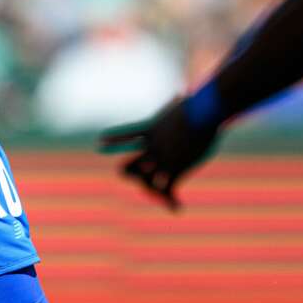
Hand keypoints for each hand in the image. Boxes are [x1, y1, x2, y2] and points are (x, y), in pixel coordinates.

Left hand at [97, 99, 218, 210]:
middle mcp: (150, 147)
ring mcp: (160, 159)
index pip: (126, 134)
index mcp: (151, 128)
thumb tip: (182, 94)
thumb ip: (179, 104)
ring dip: (154, 192)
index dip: (113, 139)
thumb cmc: (199, 105)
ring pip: (145, 183)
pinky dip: (171, 201)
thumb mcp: (185, 105)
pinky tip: (178, 207)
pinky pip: (167, 190)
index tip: (100, 142)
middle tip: (141, 180)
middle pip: (127, 168)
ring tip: (165, 199)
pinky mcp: (174, 168)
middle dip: (133, 174)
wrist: (202, 112)